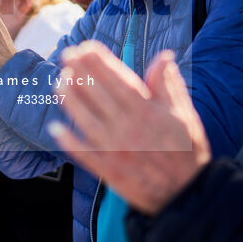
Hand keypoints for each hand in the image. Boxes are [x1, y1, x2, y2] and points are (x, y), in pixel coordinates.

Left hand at [48, 41, 210, 215]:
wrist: (186, 195)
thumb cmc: (186, 152)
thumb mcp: (184, 115)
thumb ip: (169, 86)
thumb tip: (163, 57)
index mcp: (147, 111)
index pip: (118, 79)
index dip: (99, 62)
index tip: (85, 47)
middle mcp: (128, 127)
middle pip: (98, 94)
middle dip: (81, 72)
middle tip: (66, 55)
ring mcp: (116, 149)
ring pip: (86, 119)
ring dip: (71, 99)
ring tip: (59, 82)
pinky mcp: (109, 170)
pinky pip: (84, 153)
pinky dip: (69, 141)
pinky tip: (56, 128)